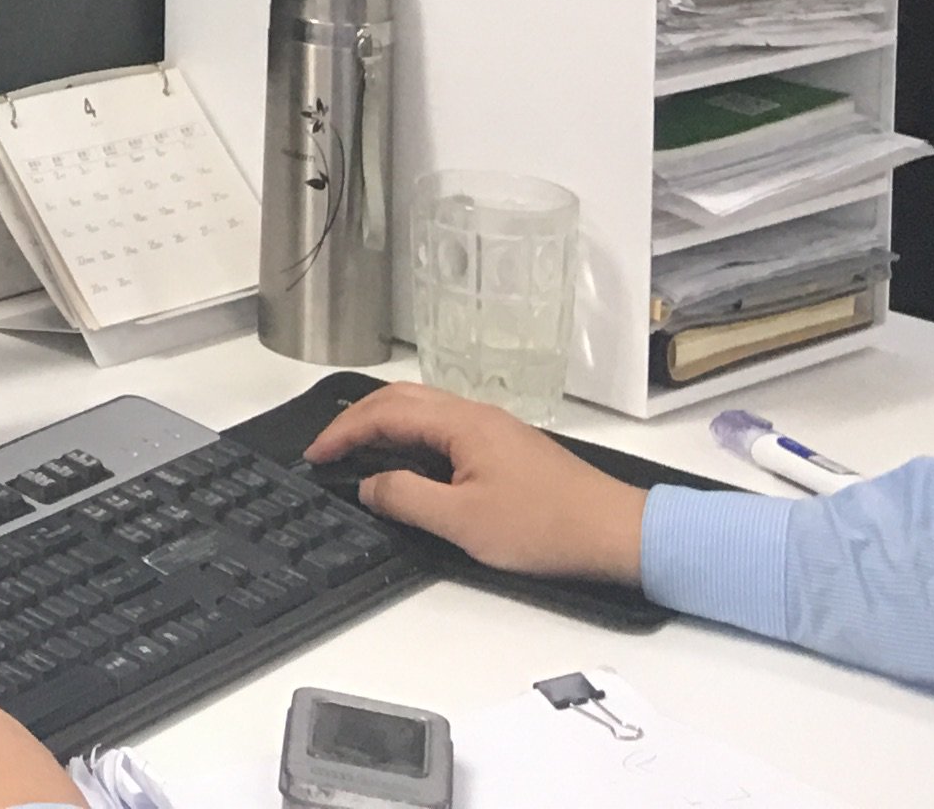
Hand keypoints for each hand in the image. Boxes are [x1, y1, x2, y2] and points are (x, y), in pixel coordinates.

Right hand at [304, 384, 649, 581]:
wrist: (618, 534)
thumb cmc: (544, 528)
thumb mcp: (464, 523)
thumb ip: (407, 499)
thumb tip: (368, 485)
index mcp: (461, 422)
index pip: (385, 412)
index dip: (343, 432)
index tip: (314, 456)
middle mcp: (476, 413)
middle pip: (403, 399)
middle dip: (358, 419)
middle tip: (328, 449)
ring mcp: (495, 428)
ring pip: (425, 411)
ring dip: (386, 425)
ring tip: (358, 452)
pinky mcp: (509, 447)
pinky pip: (445, 428)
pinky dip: (412, 437)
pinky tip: (410, 464)